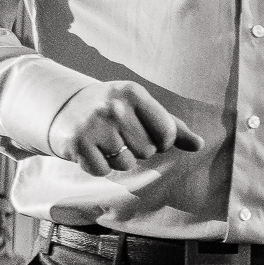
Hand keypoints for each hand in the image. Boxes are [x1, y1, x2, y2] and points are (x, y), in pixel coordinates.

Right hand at [47, 81, 200, 177]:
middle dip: (137, 150)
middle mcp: (113, 106)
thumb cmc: (114, 110)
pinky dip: (99, 166)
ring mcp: (93, 124)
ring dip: (118, 159)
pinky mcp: (77, 143)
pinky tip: (91, 150)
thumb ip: (173, 127)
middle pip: (147, 151)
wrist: (63, 107)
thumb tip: (199, 144)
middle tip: (119, 136)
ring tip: (105, 142)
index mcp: (134, 93)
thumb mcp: (142, 109)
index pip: (167, 133)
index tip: (147, 134)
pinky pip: (103, 171)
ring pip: (126, 164)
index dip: (161, 142)